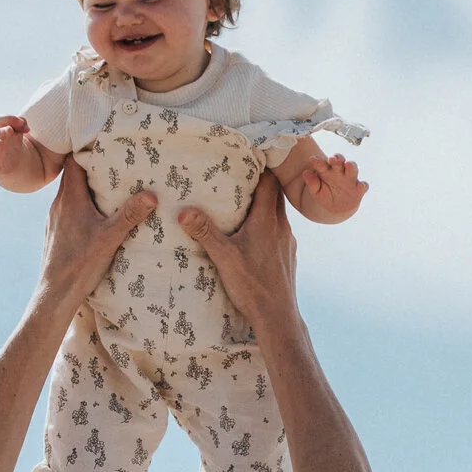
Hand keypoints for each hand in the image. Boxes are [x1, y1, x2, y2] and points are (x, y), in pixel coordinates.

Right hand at [0, 115, 30, 174]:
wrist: (11, 162)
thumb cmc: (14, 143)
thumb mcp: (18, 132)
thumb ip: (22, 125)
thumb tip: (26, 127)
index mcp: (0, 129)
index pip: (1, 120)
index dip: (10, 119)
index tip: (22, 123)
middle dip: (3, 131)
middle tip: (10, 130)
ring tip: (1, 143)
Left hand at [39, 160, 153, 314]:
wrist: (55, 292)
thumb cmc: (79, 264)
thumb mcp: (110, 238)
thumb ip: (129, 215)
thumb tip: (151, 195)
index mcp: (70, 198)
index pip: (73, 160)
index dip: (86, 149)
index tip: (104, 143)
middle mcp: (59, 204)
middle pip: (74, 175)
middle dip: (94, 168)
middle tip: (116, 163)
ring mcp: (56, 219)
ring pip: (72, 194)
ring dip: (89, 189)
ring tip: (111, 188)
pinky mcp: (57, 232)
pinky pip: (70, 210)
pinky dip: (84, 206)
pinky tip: (98, 216)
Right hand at [181, 178, 297, 333]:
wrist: (277, 315)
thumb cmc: (252, 285)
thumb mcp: (224, 257)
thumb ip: (205, 232)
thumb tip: (184, 211)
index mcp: (267, 220)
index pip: (269, 182)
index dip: (261, 166)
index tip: (248, 156)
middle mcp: (281, 227)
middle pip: (275, 194)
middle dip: (261, 182)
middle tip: (242, 174)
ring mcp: (287, 242)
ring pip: (278, 213)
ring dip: (264, 204)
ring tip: (245, 201)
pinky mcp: (288, 255)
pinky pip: (279, 231)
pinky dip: (268, 224)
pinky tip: (254, 234)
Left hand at [294, 152, 367, 220]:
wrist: (336, 209)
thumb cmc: (325, 196)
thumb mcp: (316, 193)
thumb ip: (312, 184)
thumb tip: (305, 174)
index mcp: (326, 170)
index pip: (322, 163)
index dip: (318, 161)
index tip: (313, 160)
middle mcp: (339, 172)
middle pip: (339, 161)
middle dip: (337, 158)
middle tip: (332, 158)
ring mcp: (350, 179)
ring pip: (353, 169)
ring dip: (351, 166)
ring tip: (348, 164)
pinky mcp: (358, 189)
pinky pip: (363, 186)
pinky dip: (362, 185)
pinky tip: (360, 185)